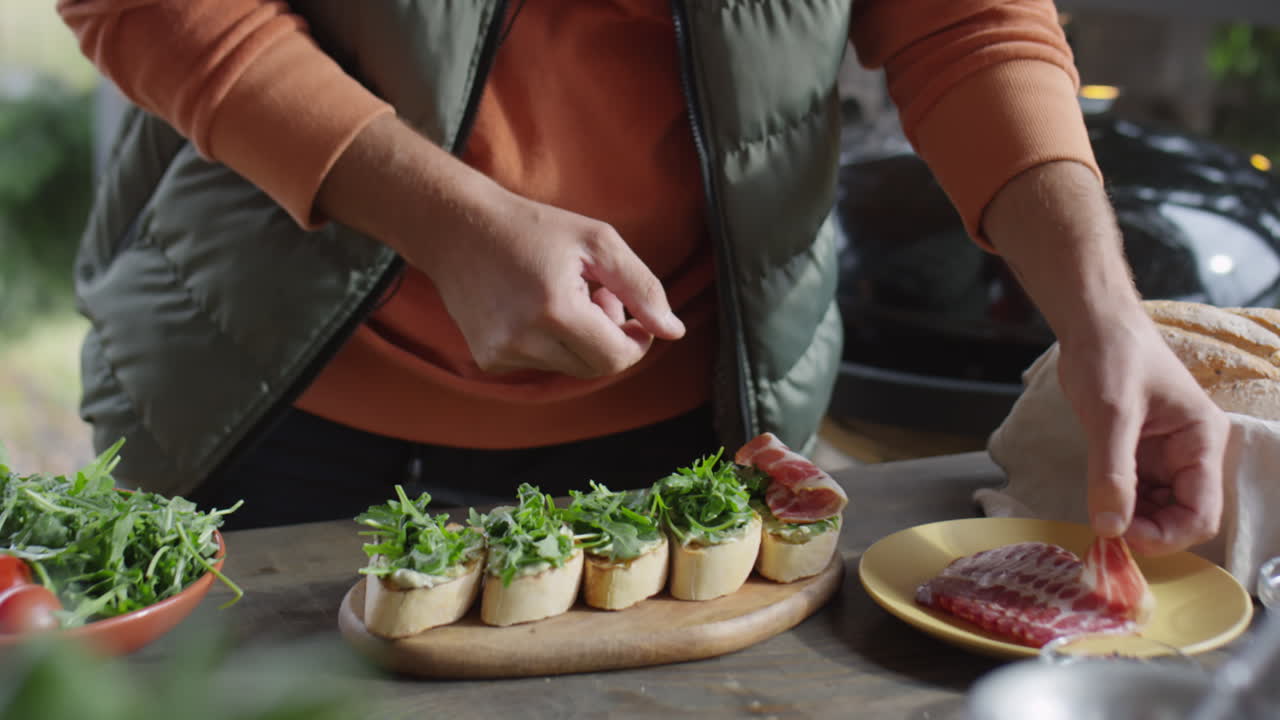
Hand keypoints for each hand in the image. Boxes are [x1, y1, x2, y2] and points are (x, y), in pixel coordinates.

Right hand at [316, 114, 683, 378]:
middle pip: (596, 368)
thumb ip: (642, 287)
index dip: (636, 339)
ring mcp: (502, 354)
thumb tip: (674, 332)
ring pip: (569, 368)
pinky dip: (550, 343)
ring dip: (579, 340)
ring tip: (563, 297)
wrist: (457, 228)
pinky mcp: (488, 359)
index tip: (628, 309)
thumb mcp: (597, 242)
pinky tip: (534, 308)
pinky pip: (540, 365)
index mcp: (556, 310)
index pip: (617, 357)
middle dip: (608, 337)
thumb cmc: (532, 227)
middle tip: (596, 296)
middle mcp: (524, 340)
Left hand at [1055, 308, 1228, 554]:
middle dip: (1148, 531)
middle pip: (1181, 517)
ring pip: (1157, 510)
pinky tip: (1097, 503)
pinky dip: (1119, 505)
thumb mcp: (1111, 414)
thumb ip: (1112, 473)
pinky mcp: (1140, 455)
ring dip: (1131, 521)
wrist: (1093, 324)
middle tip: (1104, 533)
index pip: (1202, 512)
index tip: (1123, 538)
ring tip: (1097, 517)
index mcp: (1201, 441)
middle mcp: (1191, 454)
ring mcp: (1165, 456)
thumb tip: (1110, 527)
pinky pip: (1137, 494)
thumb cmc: (1112, 356)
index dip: (1167, 535)